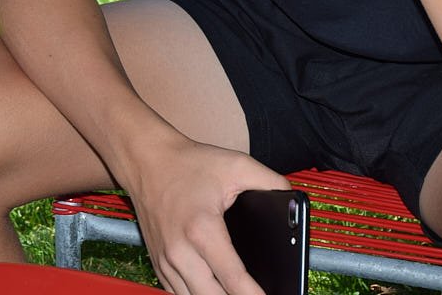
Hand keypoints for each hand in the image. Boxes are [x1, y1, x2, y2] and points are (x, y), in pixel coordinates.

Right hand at [123, 135, 289, 294]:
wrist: (147, 160)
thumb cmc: (189, 163)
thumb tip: (295, 204)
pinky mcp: (157, 262)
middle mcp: (180, 251)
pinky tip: (213, 289)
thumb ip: (270, 182)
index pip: (233, 278)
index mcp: (202, 229)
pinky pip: (177, 293)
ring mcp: (165, 260)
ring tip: (236, 293)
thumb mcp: (237, 165)